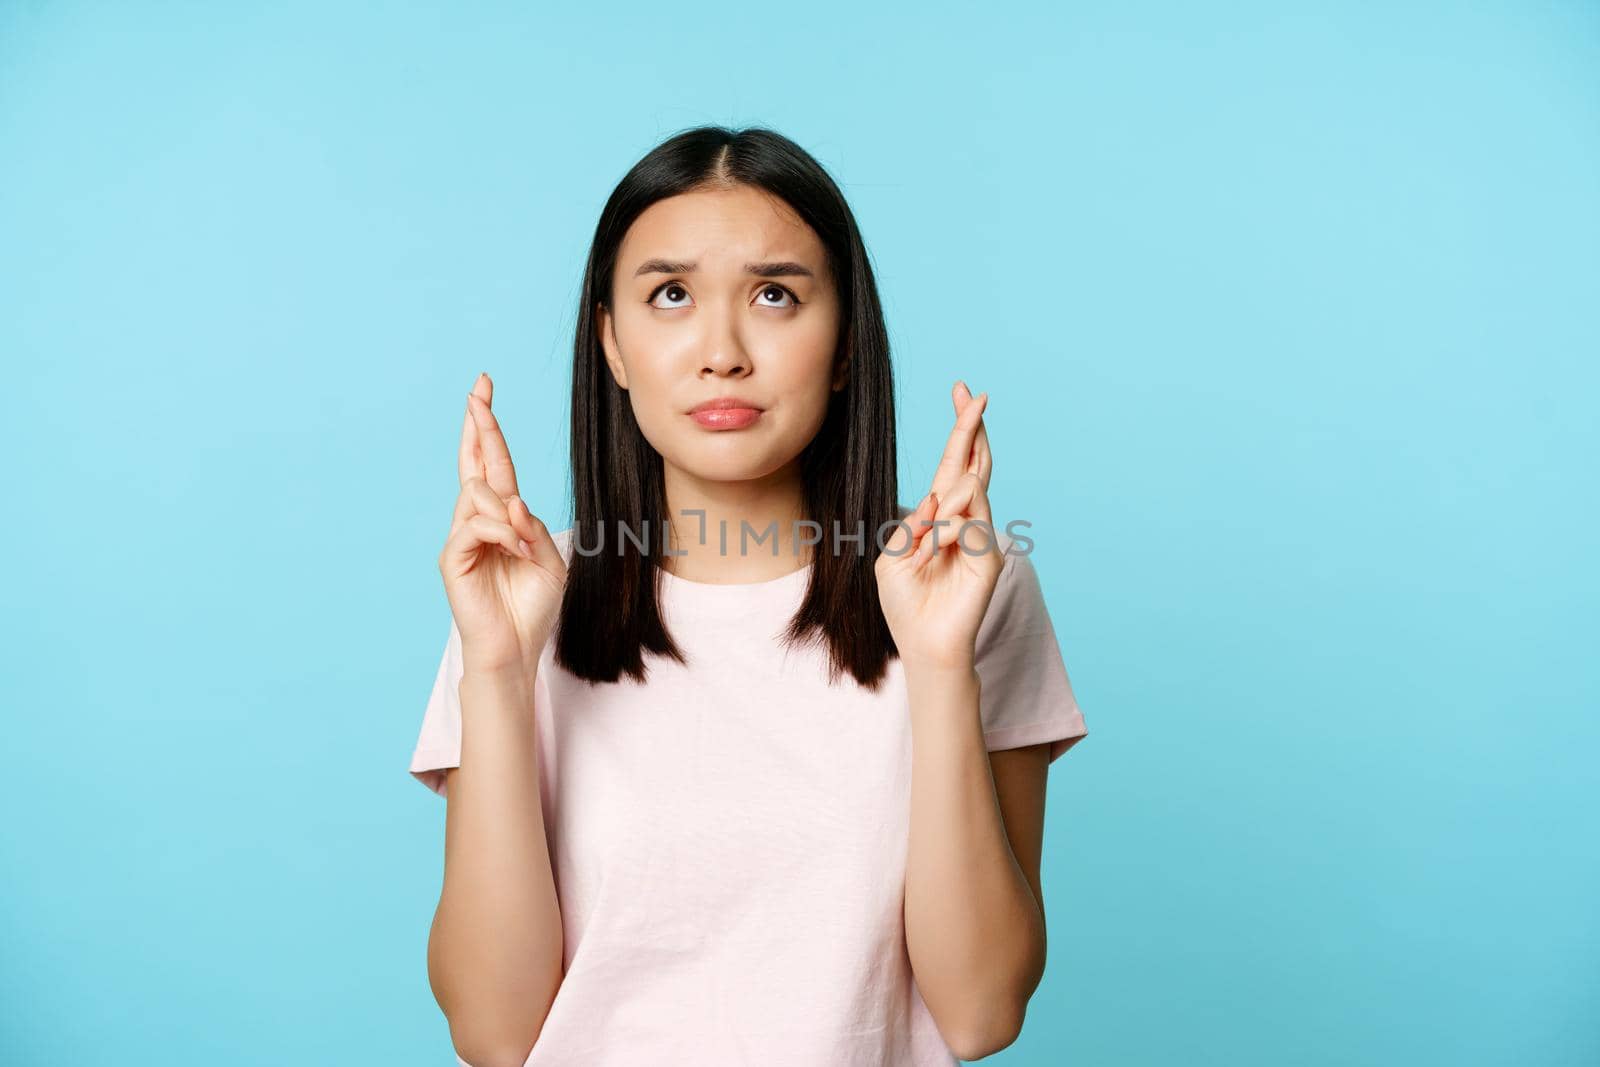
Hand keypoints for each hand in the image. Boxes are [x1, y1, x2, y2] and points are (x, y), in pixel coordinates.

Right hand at [438, 373, 567, 676]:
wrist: (515, 648)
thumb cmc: (532, 607)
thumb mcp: (550, 560)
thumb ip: (534, 527)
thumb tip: (512, 501)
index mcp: (503, 518)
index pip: (493, 464)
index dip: (487, 428)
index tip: (483, 390)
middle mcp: (477, 521)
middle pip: (476, 463)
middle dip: (479, 424)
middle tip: (478, 388)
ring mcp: (461, 537)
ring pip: (480, 495)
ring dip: (510, 515)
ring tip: (524, 548)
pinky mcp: (452, 557)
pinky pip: (476, 526)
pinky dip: (502, 534)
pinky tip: (516, 552)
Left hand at [875, 381, 1004, 671]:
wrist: (924, 645)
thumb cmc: (905, 604)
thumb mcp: (893, 556)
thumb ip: (914, 523)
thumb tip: (941, 496)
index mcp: (939, 516)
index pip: (953, 464)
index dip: (960, 430)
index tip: (962, 392)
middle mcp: (964, 520)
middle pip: (974, 462)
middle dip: (971, 427)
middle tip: (975, 393)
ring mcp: (980, 536)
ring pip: (969, 490)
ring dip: (943, 508)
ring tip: (929, 544)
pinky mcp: (989, 556)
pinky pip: (968, 523)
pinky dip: (945, 532)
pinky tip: (936, 550)